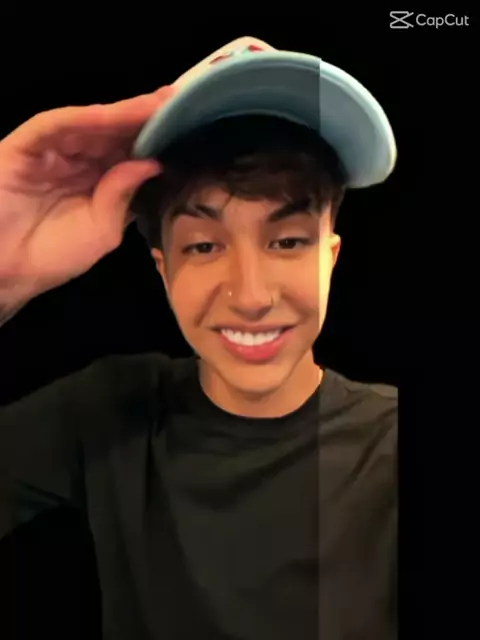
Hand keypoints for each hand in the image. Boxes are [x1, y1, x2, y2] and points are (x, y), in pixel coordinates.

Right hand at [0, 86, 173, 303]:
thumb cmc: (54, 255)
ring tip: (156, 104)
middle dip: (145, 117)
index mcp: (97, 180)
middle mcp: (77, 160)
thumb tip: (151, 164)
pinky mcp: (26, 146)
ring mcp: (52, 150)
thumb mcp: (102, 230)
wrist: (8, 272)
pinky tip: (114, 115)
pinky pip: (57, 126)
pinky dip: (86, 119)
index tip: (186, 126)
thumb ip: (123, 195)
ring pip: (90, 123)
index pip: (129, 152)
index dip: (154, 138)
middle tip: (178, 101)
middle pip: (114, 132)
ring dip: (123, 113)